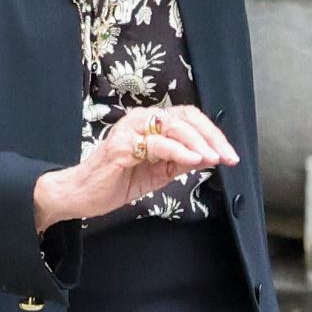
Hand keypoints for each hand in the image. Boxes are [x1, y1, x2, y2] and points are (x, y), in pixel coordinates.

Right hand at [33, 105, 238, 231]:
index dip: (212, 133)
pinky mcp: (120, 146)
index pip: (187, 118)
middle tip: (227, 156)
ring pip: (171, 125)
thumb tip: (211, 156)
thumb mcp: (158, 172)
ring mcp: (128, 130)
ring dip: (197, 142)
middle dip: (210, 136)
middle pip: (183, 116)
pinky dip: (177, 150)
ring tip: (213, 158)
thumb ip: (180, 161)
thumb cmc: (115, 181)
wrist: (82, 195)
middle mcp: (139, 120)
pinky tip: (192, 160)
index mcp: (148, 123)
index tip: (229, 154)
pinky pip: (155, 144)